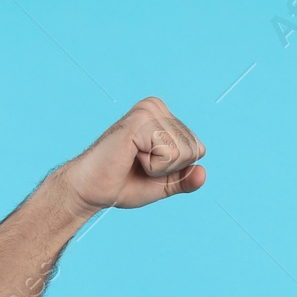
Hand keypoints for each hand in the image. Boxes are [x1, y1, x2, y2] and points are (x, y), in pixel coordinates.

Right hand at [55, 96, 206, 213]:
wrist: (92, 190)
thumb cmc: (124, 183)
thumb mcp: (164, 183)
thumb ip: (186, 178)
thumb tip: (204, 173)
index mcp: (164, 116)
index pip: (198, 149)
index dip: (176, 168)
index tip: (148, 166)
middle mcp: (157, 107)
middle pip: (193, 150)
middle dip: (168, 169)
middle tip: (138, 165)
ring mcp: (148, 110)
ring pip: (182, 152)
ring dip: (159, 168)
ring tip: (133, 160)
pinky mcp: (140, 119)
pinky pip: (169, 153)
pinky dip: (152, 166)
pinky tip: (130, 157)